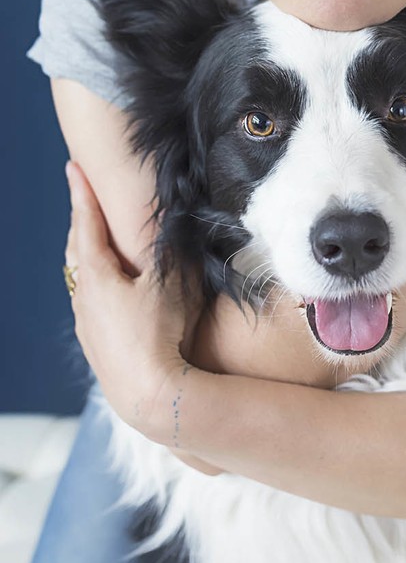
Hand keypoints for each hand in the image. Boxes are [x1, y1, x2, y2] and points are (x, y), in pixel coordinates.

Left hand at [64, 160, 197, 433]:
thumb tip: (176, 217)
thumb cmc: (161, 334)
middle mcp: (83, 298)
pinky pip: (87, 304)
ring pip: (79, 280)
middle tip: (83, 200)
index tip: (73, 167)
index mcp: (97, 275)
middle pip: (76, 251)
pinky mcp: (95, 348)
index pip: (86, 223)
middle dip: (80, 222)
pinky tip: (106, 294)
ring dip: (85, 256)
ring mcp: (86, 326)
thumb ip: (173, 246)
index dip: (82, 193)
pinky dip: (93, 284)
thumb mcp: (173, 282)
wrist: (150, 395)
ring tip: (93, 244)